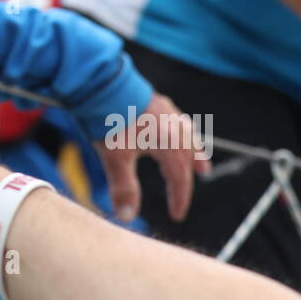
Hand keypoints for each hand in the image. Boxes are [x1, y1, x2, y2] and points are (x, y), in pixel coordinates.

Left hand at [93, 94, 211, 222]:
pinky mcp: (155, 100)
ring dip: (192, 149)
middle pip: (187, 155)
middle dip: (189, 172)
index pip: (180, 177)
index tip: (176, 215)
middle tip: (196, 181)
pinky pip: (176, 120)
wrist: (102, 83)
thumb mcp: (115, 157)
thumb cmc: (110, 120)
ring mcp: (165, 111)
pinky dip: (180, 131)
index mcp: (170, 143)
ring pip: (185, 134)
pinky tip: (173, 128)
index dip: (179, 198)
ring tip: (198, 159)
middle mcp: (174, 127)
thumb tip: (127, 217)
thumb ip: (123, 187)